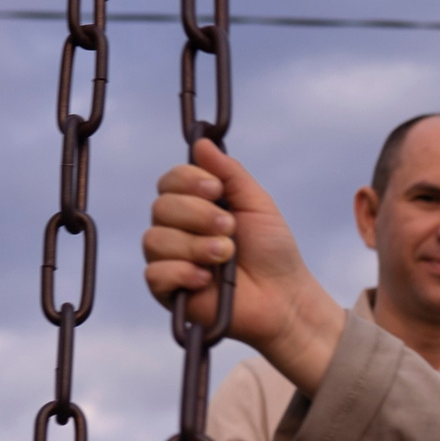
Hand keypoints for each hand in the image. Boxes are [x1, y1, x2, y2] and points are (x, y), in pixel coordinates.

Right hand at [143, 139, 346, 393]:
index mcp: (195, 206)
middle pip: (161, 207)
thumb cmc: (273, 251)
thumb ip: (230, 173)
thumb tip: (202, 142)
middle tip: (230, 230)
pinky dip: (182, 273)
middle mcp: (176, 230)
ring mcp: (170, 260)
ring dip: (195, 245)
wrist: (284, 298)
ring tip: (226, 256)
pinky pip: (155, 273)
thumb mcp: (256, 204)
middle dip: (198, 215)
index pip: (169, 181)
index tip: (217, 191)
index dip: (188, 181)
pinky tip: (207, 279)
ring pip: (155, 239)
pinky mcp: (168, 291)